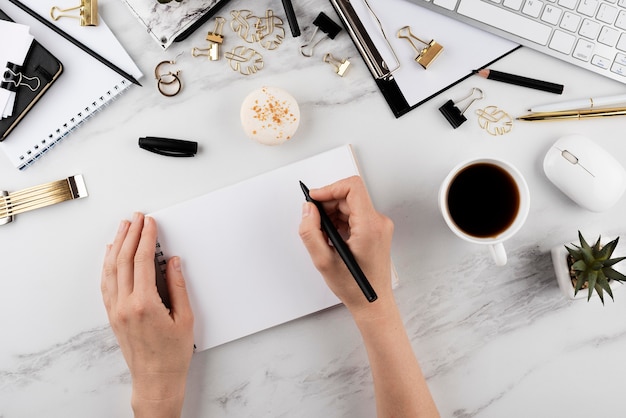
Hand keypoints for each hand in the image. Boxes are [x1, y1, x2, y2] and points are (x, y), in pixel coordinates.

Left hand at [101, 213, 193, 417]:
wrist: (155, 379)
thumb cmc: (172, 354)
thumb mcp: (185, 318)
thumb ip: (178, 287)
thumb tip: (173, 262)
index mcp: (144, 304)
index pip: (142, 261)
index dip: (146, 238)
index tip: (150, 223)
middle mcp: (125, 305)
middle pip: (123, 260)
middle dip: (131, 235)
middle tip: (137, 218)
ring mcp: (115, 310)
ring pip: (111, 269)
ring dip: (116, 245)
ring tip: (123, 227)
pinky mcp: (112, 315)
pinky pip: (106, 283)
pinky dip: (108, 264)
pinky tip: (111, 254)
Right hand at [298, 176, 394, 317]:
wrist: (373, 303)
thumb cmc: (355, 287)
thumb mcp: (323, 261)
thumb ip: (311, 232)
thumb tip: (308, 209)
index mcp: (369, 226)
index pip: (352, 187)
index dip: (330, 188)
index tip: (314, 198)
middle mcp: (378, 222)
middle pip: (349, 196)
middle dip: (327, 204)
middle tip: (313, 221)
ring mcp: (379, 226)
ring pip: (351, 205)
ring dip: (332, 214)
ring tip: (323, 235)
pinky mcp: (376, 230)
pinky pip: (355, 215)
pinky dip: (340, 221)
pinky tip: (332, 238)